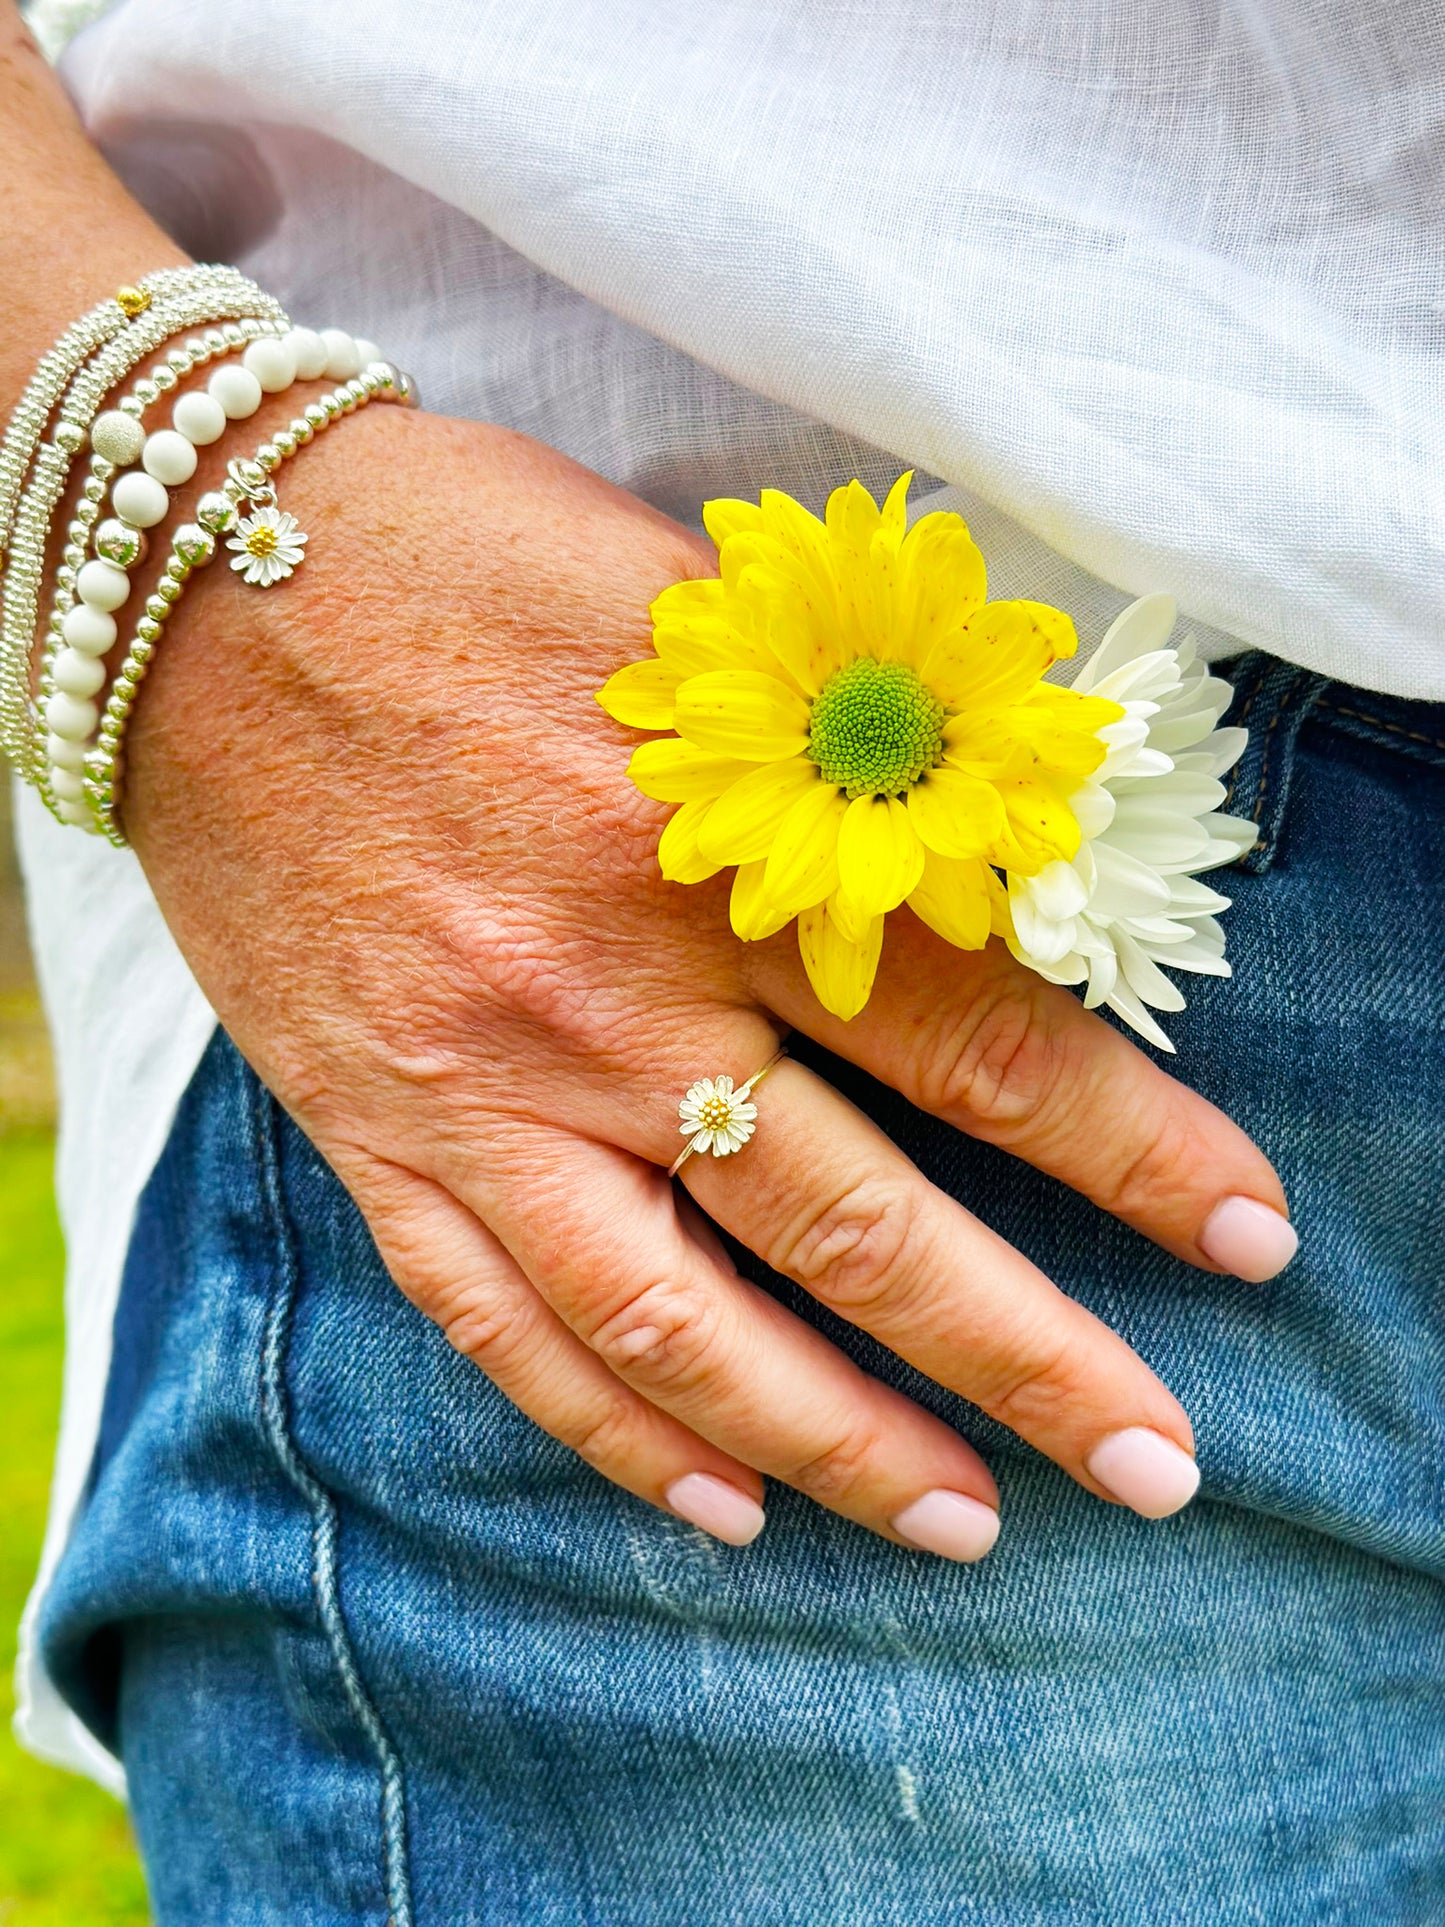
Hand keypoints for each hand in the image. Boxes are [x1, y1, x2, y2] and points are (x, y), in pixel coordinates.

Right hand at [124, 403, 1291, 1557]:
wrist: (209, 577)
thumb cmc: (472, 560)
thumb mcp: (699, 623)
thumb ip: (844, 757)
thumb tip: (1007, 862)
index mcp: (721, 851)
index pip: (978, 1040)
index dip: (1134, 1153)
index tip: (1243, 1237)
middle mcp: (610, 1001)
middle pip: (859, 1225)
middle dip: (1031, 1357)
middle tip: (1154, 1463)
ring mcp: (483, 1088)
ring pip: (684, 1327)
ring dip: (843, 1445)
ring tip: (967, 1525)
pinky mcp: (371, 1128)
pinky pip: (497, 1326)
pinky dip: (615, 1435)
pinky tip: (727, 1510)